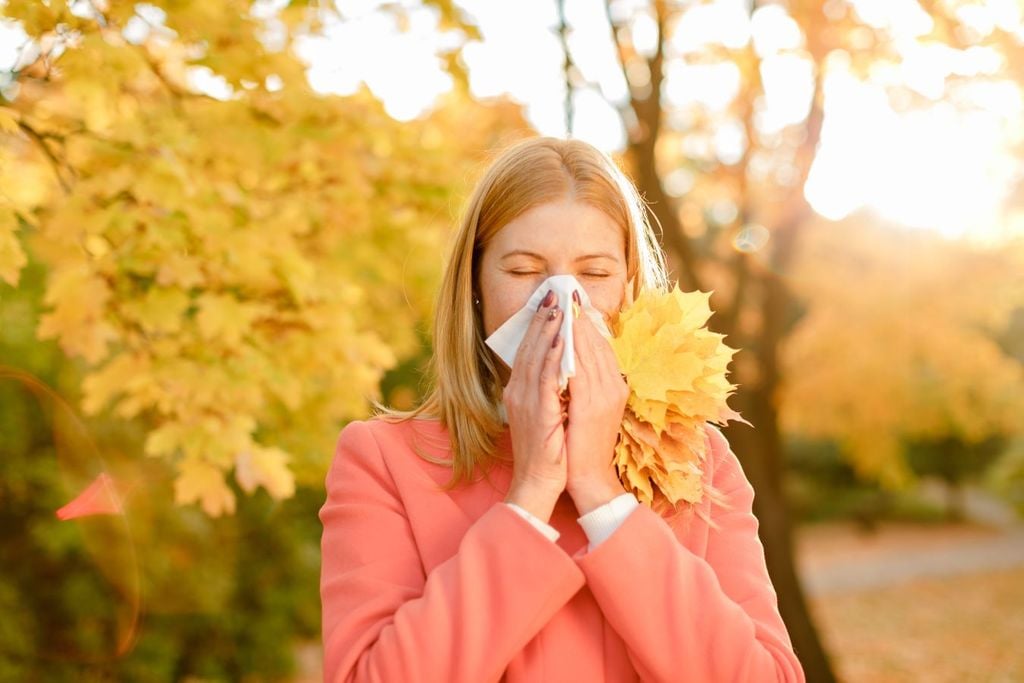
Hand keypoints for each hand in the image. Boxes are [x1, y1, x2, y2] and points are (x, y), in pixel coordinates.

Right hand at [502, 290, 568, 520]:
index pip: (529, 350)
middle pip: (530, 347)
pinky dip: (553, 358)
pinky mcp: (539, 413)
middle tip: (554, 294)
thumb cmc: (546, 451)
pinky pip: (546, 380)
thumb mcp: (544, 413)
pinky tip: (561, 342)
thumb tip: (561, 366)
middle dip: (542, 319)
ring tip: (559, 308)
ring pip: (537, 358)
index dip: (539, 325)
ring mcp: (526, 402)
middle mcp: (518, 392)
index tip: (550, 303)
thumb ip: (548, 389)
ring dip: (548, 331)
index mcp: (520, 391)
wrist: (538, 482)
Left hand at [564, 298, 628, 515]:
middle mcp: (614, 388)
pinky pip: (581, 371)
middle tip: (570, 291)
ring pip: (591, 353)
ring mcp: (605, 397)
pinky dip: (572, 352)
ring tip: (565, 305)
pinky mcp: (592, 407)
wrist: (588, 478)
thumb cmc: (582, 445)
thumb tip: (570, 361)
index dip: (589, 324)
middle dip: (583, 318)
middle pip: (598, 345)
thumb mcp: (586, 409)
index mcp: (614, 388)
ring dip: (577, 327)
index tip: (576, 302)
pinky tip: (562, 336)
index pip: (602, 348)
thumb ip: (583, 386)